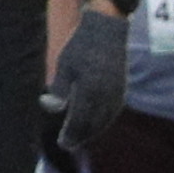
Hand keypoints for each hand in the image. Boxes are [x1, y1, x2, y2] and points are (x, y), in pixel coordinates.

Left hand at [44, 1, 132, 158]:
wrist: (107, 28)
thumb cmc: (81, 45)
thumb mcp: (65, 66)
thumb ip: (59, 90)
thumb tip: (51, 109)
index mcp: (89, 91)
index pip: (79, 122)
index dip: (71, 135)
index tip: (62, 143)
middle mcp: (105, 95)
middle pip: (92, 125)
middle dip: (80, 136)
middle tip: (69, 143)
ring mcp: (116, 92)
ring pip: (104, 120)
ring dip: (92, 131)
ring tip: (80, 136)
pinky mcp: (122, 88)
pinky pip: (113, 111)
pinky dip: (104, 121)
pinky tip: (96, 122)